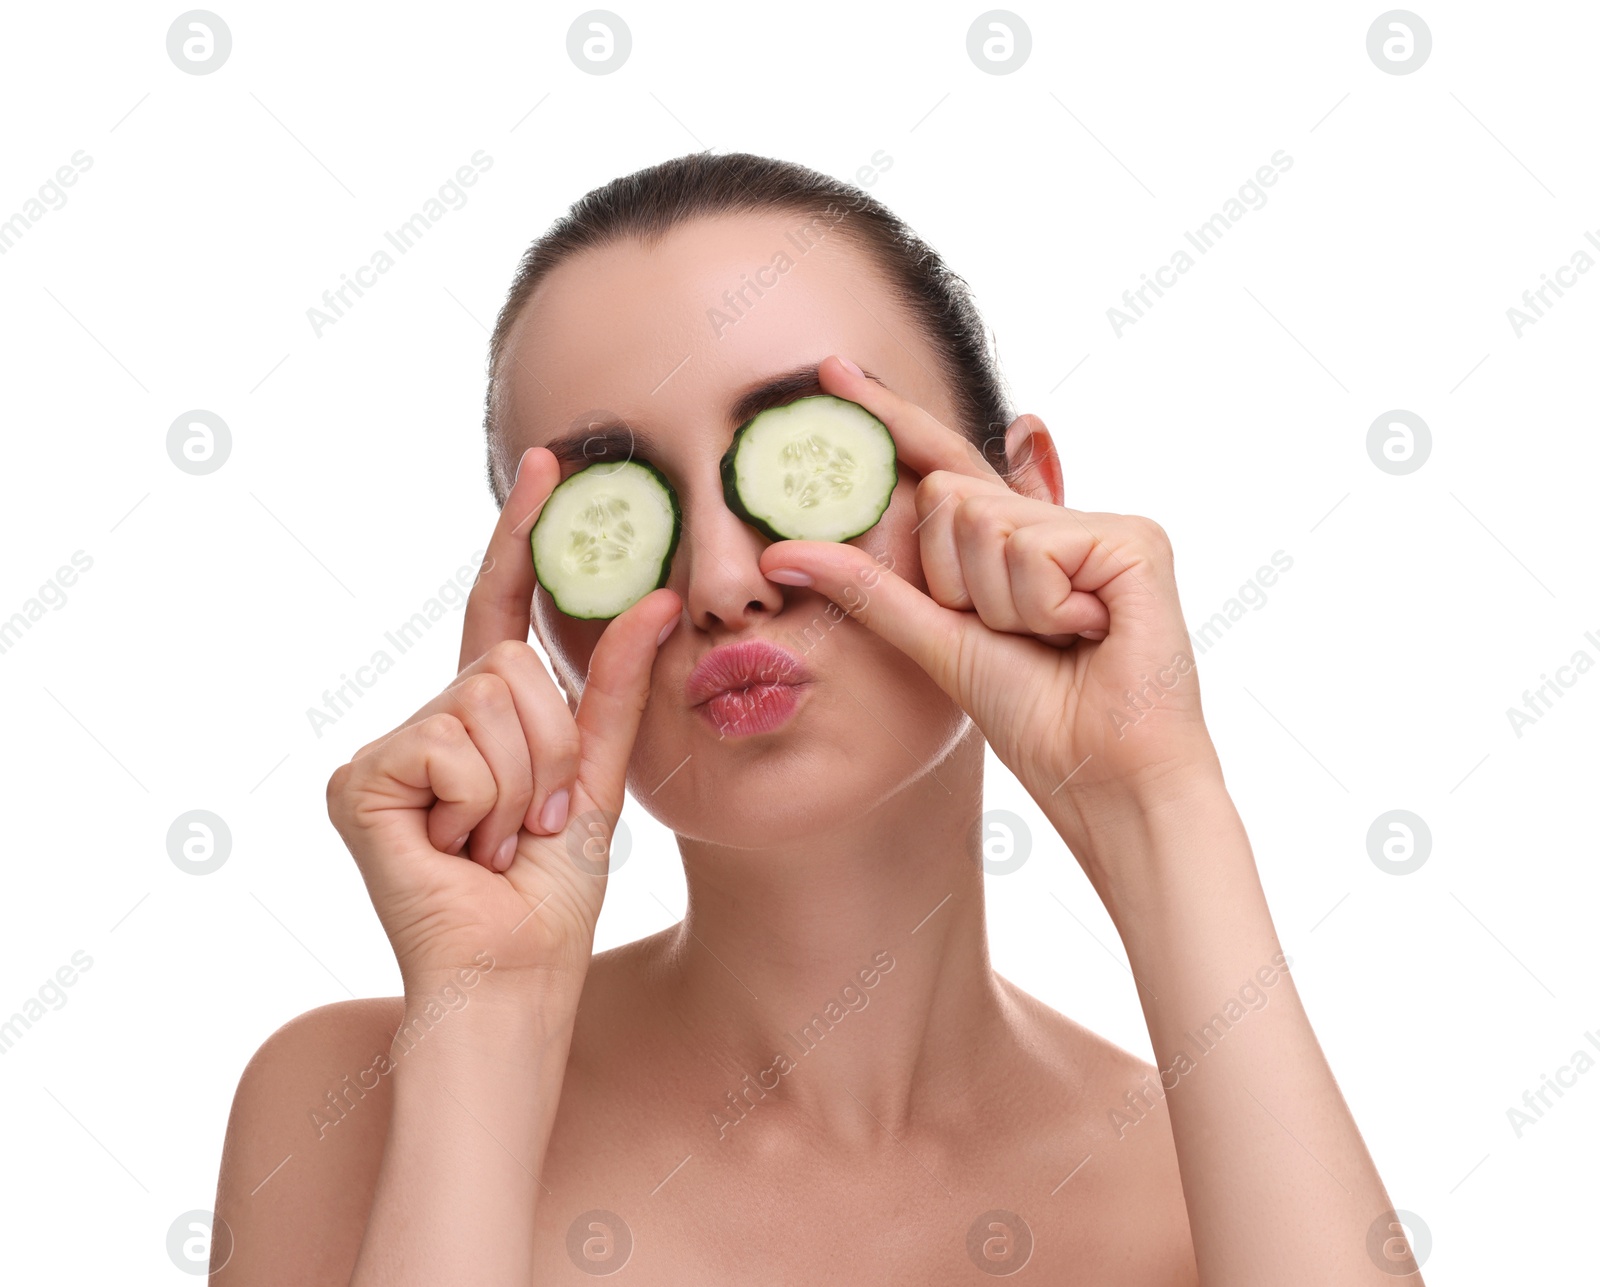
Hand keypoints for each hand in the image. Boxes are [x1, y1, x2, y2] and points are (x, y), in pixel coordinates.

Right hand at [325, 446, 681, 995]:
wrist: (514, 978)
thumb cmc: (553, 894)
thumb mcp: (601, 777)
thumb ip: (620, 689)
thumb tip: (658, 596)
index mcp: (485, 721)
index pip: (503, 610)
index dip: (522, 539)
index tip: (546, 462)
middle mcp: (428, 722)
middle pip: (510, 663)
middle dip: (551, 747)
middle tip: (534, 822)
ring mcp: (387, 750)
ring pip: (488, 699)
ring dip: (523, 782)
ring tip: (498, 842)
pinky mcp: (359, 780)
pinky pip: (454, 743)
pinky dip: (483, 802)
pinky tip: (459, 852)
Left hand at [758, 356, 1223, 863]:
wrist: (1104, 776)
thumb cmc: (1036, 716)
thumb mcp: (935, 641)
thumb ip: (870, 587)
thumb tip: (778, 550)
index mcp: (1016, 541)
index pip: (941, 466)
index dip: (889, 420)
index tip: (830, 370)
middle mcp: (1059, 521)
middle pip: (948, 499)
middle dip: (957, 582)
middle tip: (1018, 636)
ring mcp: (1102, 525)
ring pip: (981, 524)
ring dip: (1001, 605)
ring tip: (1059, 642)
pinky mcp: (1133, 539)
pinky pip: (1029, 547)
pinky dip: (1041, 605)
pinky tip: (1089, 633)